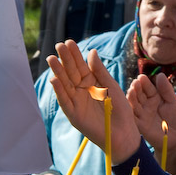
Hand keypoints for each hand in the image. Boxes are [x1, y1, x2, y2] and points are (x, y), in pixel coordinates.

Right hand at [47, 40, 140, 163]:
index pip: (80, 65)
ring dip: (58, 72)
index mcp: (91, 82)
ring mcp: (76, 102)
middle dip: (65, 59)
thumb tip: (91, 51)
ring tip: (52, 59)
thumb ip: (100, 71)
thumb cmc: (120, 109)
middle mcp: (81, 90)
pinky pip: (65, 101)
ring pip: (65, 84)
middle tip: (58, 46)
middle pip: (71, 72)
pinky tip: (54, 80)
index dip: (74, 54)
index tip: (68, 42)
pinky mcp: (74, 115)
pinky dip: (60, 91)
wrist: (123, 133)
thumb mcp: (111, 86)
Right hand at [127, 73, 175, 174]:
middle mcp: (145, 104)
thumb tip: (160, 74)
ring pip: (134, 103)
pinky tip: (128, 105)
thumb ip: (166, 89)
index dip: (144, 83)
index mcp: (154, 97)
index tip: (142, 77)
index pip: (147, 87)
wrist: (175, 138)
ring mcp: (141, 113)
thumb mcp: (173, 102)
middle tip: (135, 83)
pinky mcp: (138, 124)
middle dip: (136, 88)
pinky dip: (129, 111)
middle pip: (139, 94)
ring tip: (131, 90)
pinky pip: (132, 117)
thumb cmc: (175, 119)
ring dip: (131, 97)